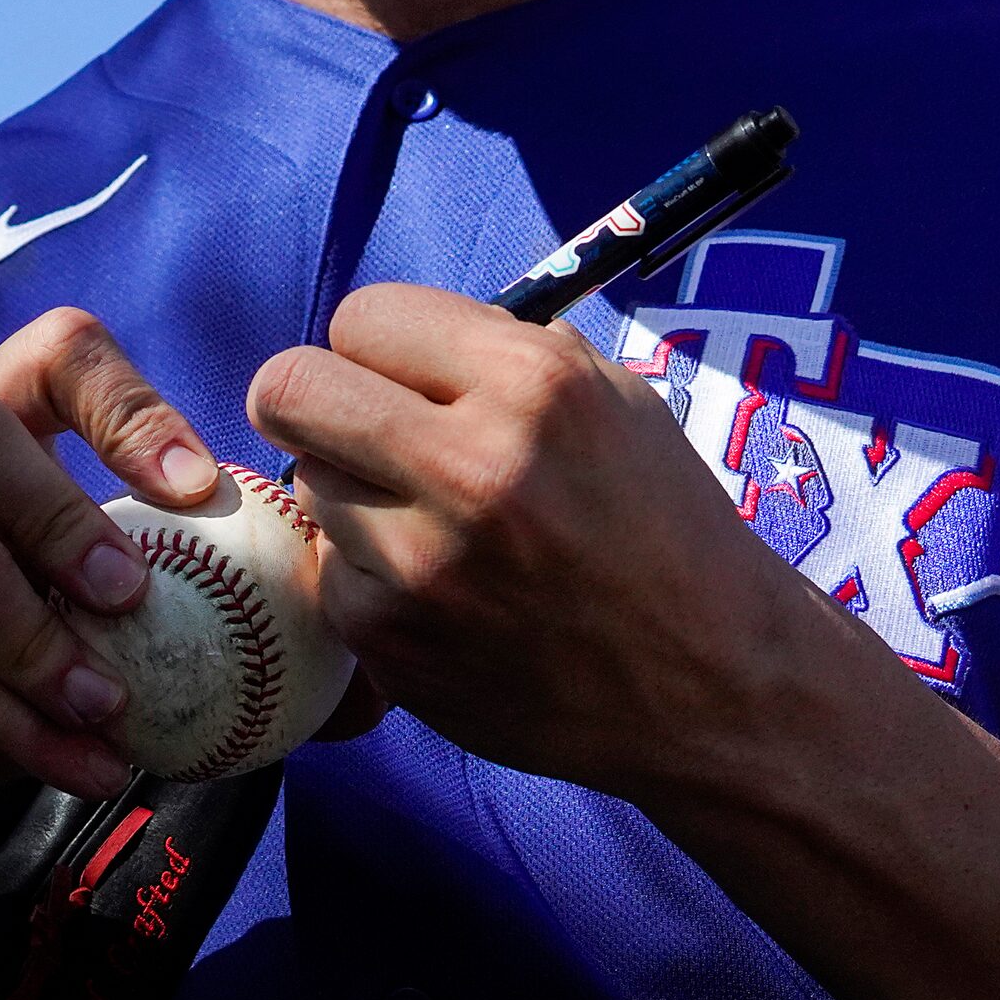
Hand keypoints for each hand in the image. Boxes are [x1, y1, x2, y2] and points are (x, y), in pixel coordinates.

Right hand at [0, 308, 219, 869]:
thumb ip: (182, 578)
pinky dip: (27, 727)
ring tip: (116, 710)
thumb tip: (335, 581)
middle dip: (66, 511)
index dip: (129, 402)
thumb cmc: (24, 665)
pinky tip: (93, 768)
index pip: (53, 349)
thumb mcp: (97, 608)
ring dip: (52, 645)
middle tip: (136, 595)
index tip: (199, 488)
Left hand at [247, 284, 789, 797]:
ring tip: (432, 524)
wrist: (710, 682)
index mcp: (535, 383)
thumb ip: (495, 352)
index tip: (401, 377)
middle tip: (349, 427)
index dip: (379, 346)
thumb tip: (383, 339)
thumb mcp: (611, 399)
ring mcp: (426, 561)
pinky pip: (328, 570)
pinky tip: (441, 591)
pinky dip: (369, 575)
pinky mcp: (393, 639)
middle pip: (289, 388)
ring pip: (306, 480)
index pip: (362, 316)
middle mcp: (476, 465)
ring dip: (353, 492)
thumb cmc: (657, 524)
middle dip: (310, 399)